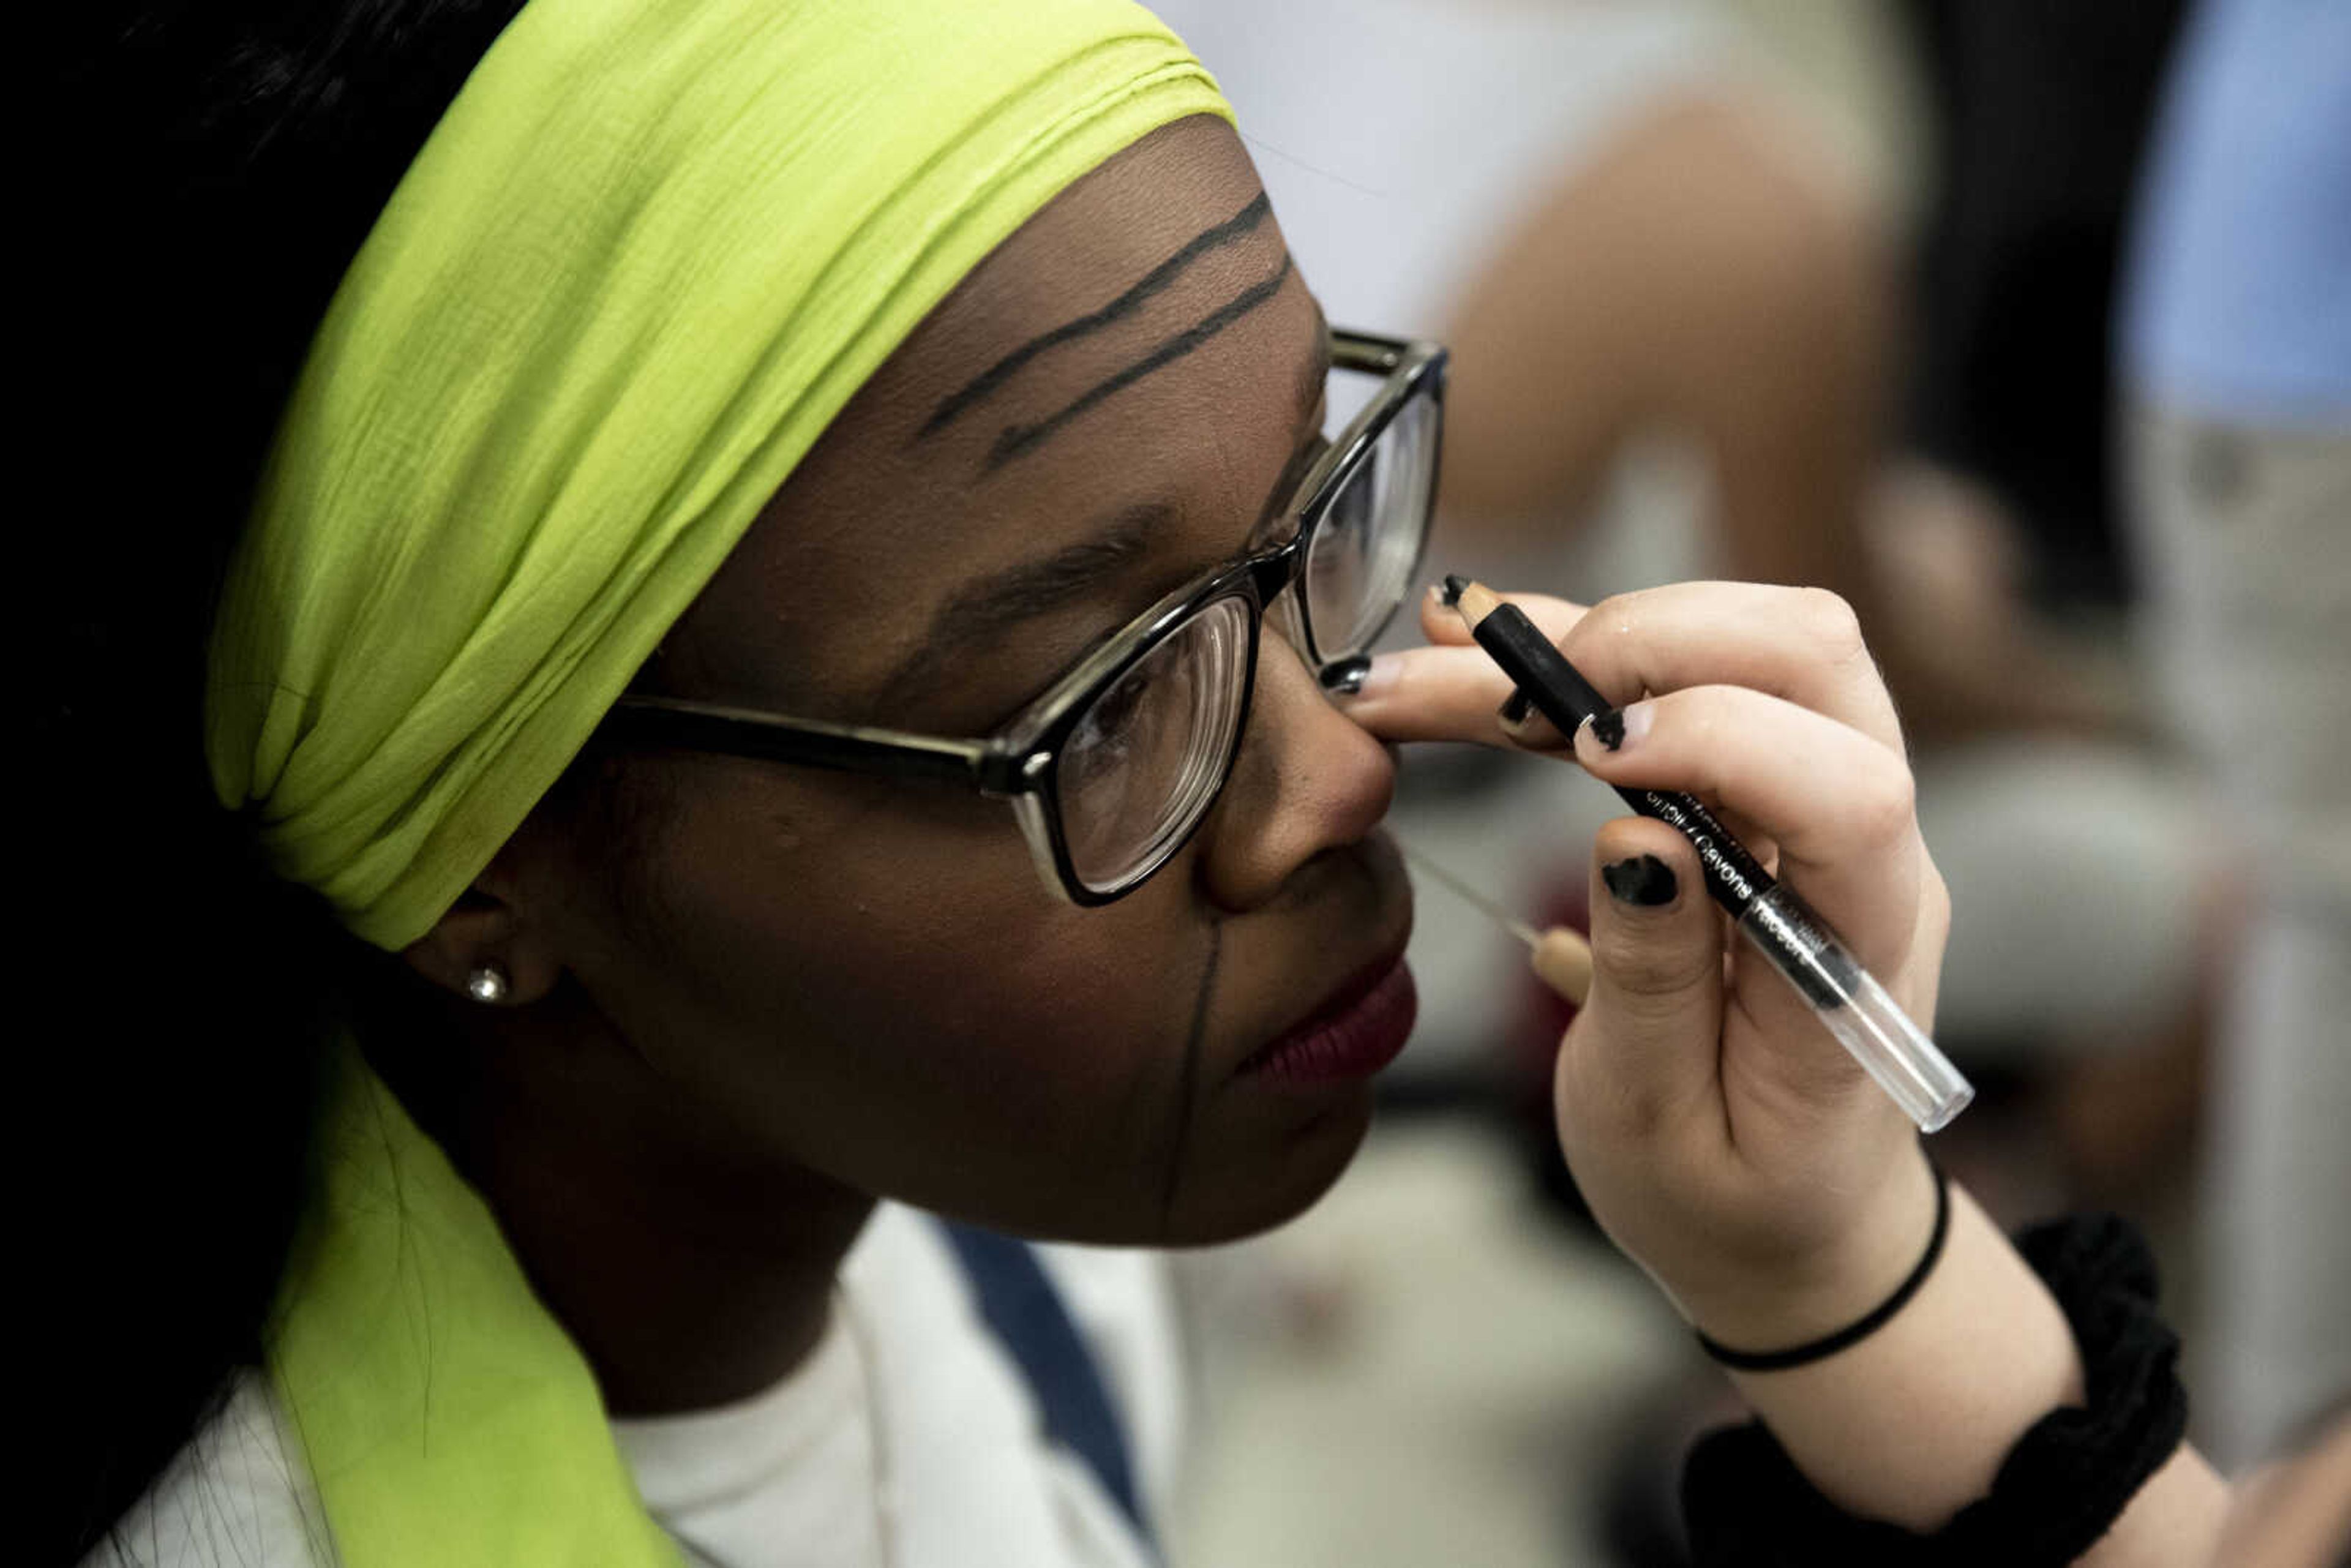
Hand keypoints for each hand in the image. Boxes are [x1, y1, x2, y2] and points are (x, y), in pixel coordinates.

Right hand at [1350, 581, 1948, 1347]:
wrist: (1801, 1225)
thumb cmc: (1730, 1193)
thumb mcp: (1659, 1132)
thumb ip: (1653, 989)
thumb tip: (1633, 836)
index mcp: (1860, 957)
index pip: (1852, 796)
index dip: (1722, 738)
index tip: (1585, 756)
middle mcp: (1872, 853)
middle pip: (1815, 657)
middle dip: (1648, 636)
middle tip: (1499, 685)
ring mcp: (1828, 808)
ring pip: (1754, 642)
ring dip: (1602, 631)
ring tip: (1446, 659)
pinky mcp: (1770, 792)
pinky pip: (1701, 680)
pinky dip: (1589, 655)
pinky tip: (1479, 652)